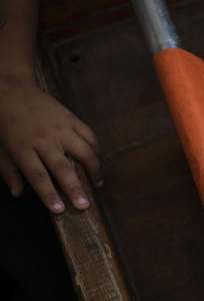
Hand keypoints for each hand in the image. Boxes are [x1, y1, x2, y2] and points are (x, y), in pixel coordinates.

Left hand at [0, 76, 100, 211]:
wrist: (11, 91)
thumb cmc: (4, 124)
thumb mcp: (0, 150)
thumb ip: (9, 172)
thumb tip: (17, 194)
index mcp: (23, 149)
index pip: (38, 176)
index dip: (48, 194)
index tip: (59, 209)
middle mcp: (43, 139)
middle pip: (62, 167)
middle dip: (74, 188)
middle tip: (85, 205)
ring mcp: (60, 127)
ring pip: (84, 151)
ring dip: (94, 169)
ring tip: (97, 184)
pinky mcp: (71, 118)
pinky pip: (89, 136)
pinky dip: (95, 150)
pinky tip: (96, 161)